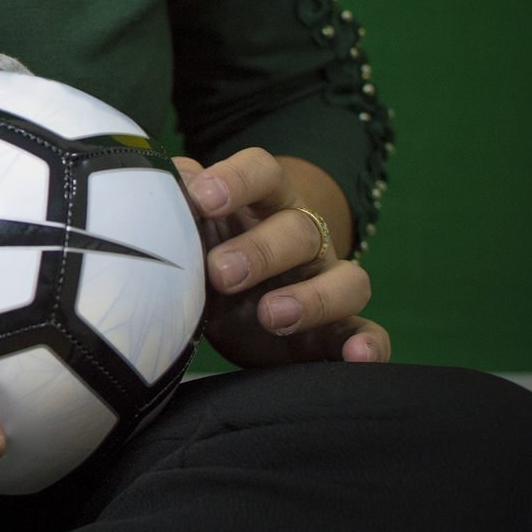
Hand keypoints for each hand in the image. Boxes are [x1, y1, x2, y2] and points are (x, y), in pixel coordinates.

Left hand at [173, 148, 390, 366]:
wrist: (236, 305)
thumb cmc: (210, 252)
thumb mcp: (189, 226)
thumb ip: (174, 199)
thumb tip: (161, 180)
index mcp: (263, 202)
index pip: (262, 173)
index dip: (238, 179)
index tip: (204, 198)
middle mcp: (303, 237)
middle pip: (299, 229)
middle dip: (260, 250)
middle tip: (220, 273)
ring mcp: (325, 282)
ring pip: (347, 280)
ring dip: (314, 298)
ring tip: (273, 316)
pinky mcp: (337, 330)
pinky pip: (368, 333)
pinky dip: (370, 346)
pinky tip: (357, 358)